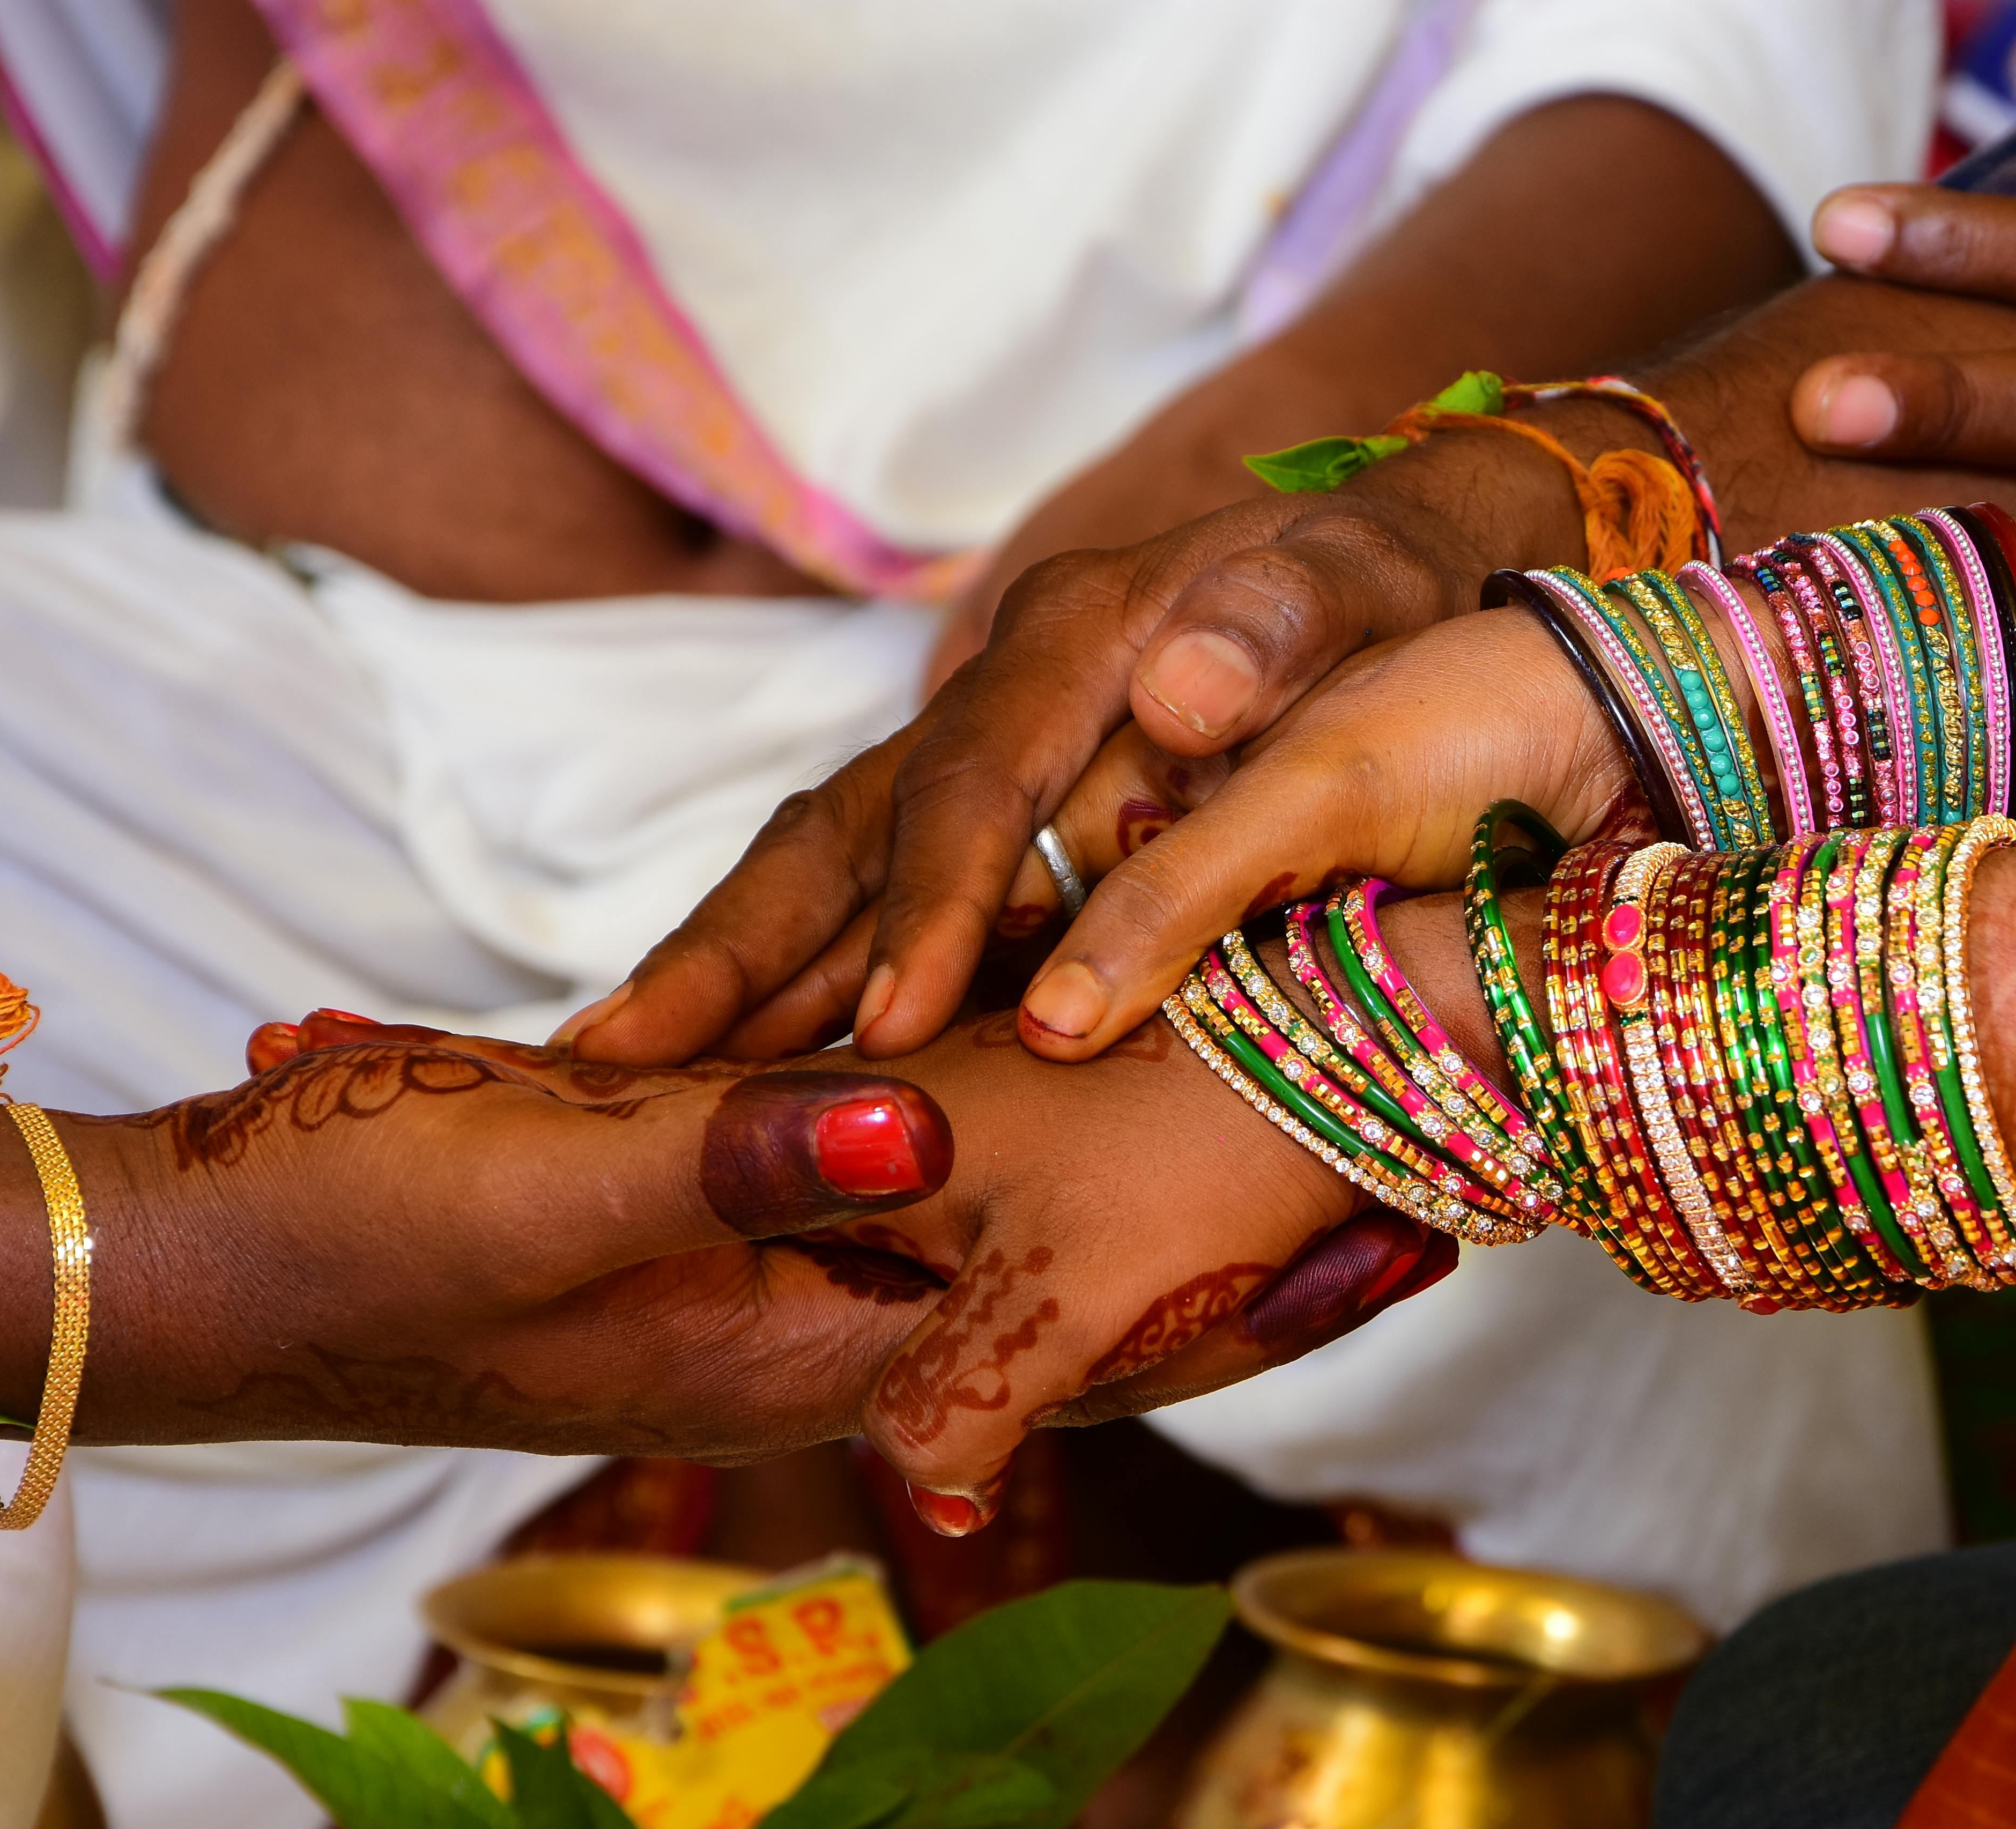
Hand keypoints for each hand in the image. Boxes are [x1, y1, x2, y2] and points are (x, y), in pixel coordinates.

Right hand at [236, 1004, 1450, 1523]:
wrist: (206, 1261)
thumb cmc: (360, 1244)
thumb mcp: (553, 1188)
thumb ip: (737, 1155)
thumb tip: (917, 1127)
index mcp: (806, 1339)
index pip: (1079, 1338)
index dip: (1247, 1289)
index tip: (1411, 1223)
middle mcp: (820, 1313)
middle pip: (1087, 1289)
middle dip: (1248, 1229)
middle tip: (1432, 1140)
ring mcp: (778, 1259)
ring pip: (1017, 1218)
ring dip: (1154, 1164)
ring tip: (1308, 1072)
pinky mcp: (729, 1195)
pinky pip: (921, 1167)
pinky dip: (1024, 1117)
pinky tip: (1094, 1038)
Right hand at [569, 434, 1582, 1069]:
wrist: (1398, 564)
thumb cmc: (1389, 591)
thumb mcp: (1369, 585)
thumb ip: (1289, 626)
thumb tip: (1182, 696)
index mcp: (1075, 632)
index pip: (973, 782)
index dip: (928, 906)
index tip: (892, 1023)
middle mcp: (996, 688)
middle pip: (840, 824)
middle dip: (735, 947)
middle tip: (617, 1056)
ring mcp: (976, 751)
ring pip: (826, 866)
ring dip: (733, 974)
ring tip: (619, 1077)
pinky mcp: (984, 812)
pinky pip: (869, 896)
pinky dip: (801, 979)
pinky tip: (735, 1073)